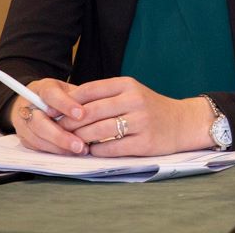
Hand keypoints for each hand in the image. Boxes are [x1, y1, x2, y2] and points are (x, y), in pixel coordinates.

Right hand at [9, 78, 87, 154]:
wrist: (36, 101)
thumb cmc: (59, 95)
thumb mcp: (69, 89)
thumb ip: (79, 97)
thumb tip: (97, 109)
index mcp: (42, 89)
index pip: (51, 95)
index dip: (65, 104)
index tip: (80, 114)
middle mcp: (28, 106)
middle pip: (39, 122)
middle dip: (60, 136)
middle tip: (79, 144)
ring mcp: (23, 123)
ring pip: (37, 138)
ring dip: (59, 147)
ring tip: (79, 150)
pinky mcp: (25, 138)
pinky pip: (38, 147)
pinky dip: (55, 151)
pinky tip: (70, 152)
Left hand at [62, 76, 214, 156]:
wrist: (183, 123)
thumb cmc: (150, 108)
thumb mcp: (130, 93)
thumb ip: (103, 96)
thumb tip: (66, 105)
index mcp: (128, 84)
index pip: (89, 90)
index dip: (66, 102)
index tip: (51, 111)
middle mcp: (134, 100)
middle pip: (90, 112)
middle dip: (68, 123)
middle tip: (57, 130)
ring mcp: (140, 121)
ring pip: (97, 131)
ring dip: (80, 139)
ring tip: (74, 142)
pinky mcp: (144, 142)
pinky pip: (110, 148)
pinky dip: (97, 150)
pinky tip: (93, 150)